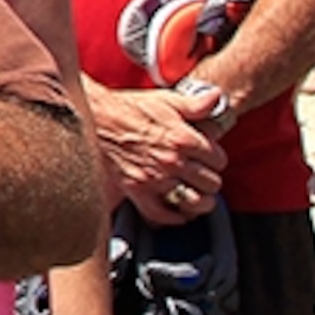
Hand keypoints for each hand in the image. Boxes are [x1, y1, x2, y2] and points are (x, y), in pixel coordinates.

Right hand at [85, 83, 228, 223]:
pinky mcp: (136, 190)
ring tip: (197, 195)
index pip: (219, 160)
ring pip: (194, 201)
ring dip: (200, 200)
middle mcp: (172, 161)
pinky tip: (179, 211)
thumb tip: (217, 98)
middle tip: (202, 174)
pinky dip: (174, 217)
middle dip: (210, 178)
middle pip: (211, 183)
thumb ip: (195, 104)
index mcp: (183, 139)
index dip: (216, 158)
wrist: (95, 117)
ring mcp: (154, 178)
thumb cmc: (130, 109)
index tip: (208, 157)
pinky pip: (162, 214)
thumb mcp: (166, 100)